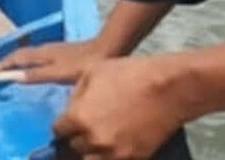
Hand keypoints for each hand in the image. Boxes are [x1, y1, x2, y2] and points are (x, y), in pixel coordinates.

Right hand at [0, 38, 106, 84]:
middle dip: (8, 61)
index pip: (17, 58)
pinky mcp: (62, 53)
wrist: (107, 50)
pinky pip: (38, 57)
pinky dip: (29, 62)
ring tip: (12, 70)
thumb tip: (15, 76)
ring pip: (29, 54)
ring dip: (18, 61)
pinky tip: (36, 69)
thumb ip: (38, 74)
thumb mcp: (60, 73)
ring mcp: (53, 50)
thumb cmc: (83, 65)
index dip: (4, 65)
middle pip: (21, 54)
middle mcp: (44, 49)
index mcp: (42, 54)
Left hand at [53, 56, 184, 158]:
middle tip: (80, 131)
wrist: (166, 89)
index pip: (58, 130)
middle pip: (74, 148)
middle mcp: (94, 140)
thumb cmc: (126, 74)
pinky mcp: (134, 159)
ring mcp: (115, 153)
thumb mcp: (91, 73)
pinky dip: (109, 156)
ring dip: (90, 152)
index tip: (65, 122)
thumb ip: (76, 95)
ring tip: (94, 141)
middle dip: (75, 138)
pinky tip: (111, 146)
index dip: (61, 125)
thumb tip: (71, 108)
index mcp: (79, 117)